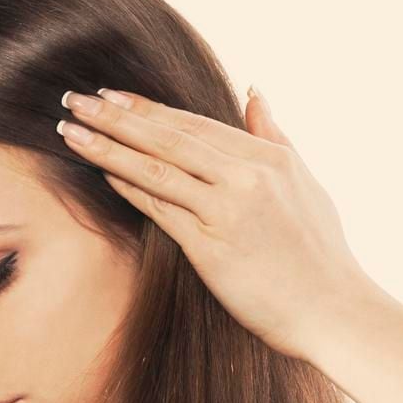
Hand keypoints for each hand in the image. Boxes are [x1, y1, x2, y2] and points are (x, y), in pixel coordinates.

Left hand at [57, 86, 374, 362]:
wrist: (332, 310)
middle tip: (74, 99)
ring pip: (157, 168)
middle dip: (115, 116)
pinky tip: (102, 175)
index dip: (147, 108)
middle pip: (168, 137)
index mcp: (267, 157)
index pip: (194, 124)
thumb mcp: (304, 181)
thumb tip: (253, 92)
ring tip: (70, 131)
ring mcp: (227, 211)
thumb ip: (274, 134)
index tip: (111, 95)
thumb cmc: (320, 253)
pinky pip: (163, 210)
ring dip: (108, 148)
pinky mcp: (212, 248)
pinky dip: (131, 188)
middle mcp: (246, 176)